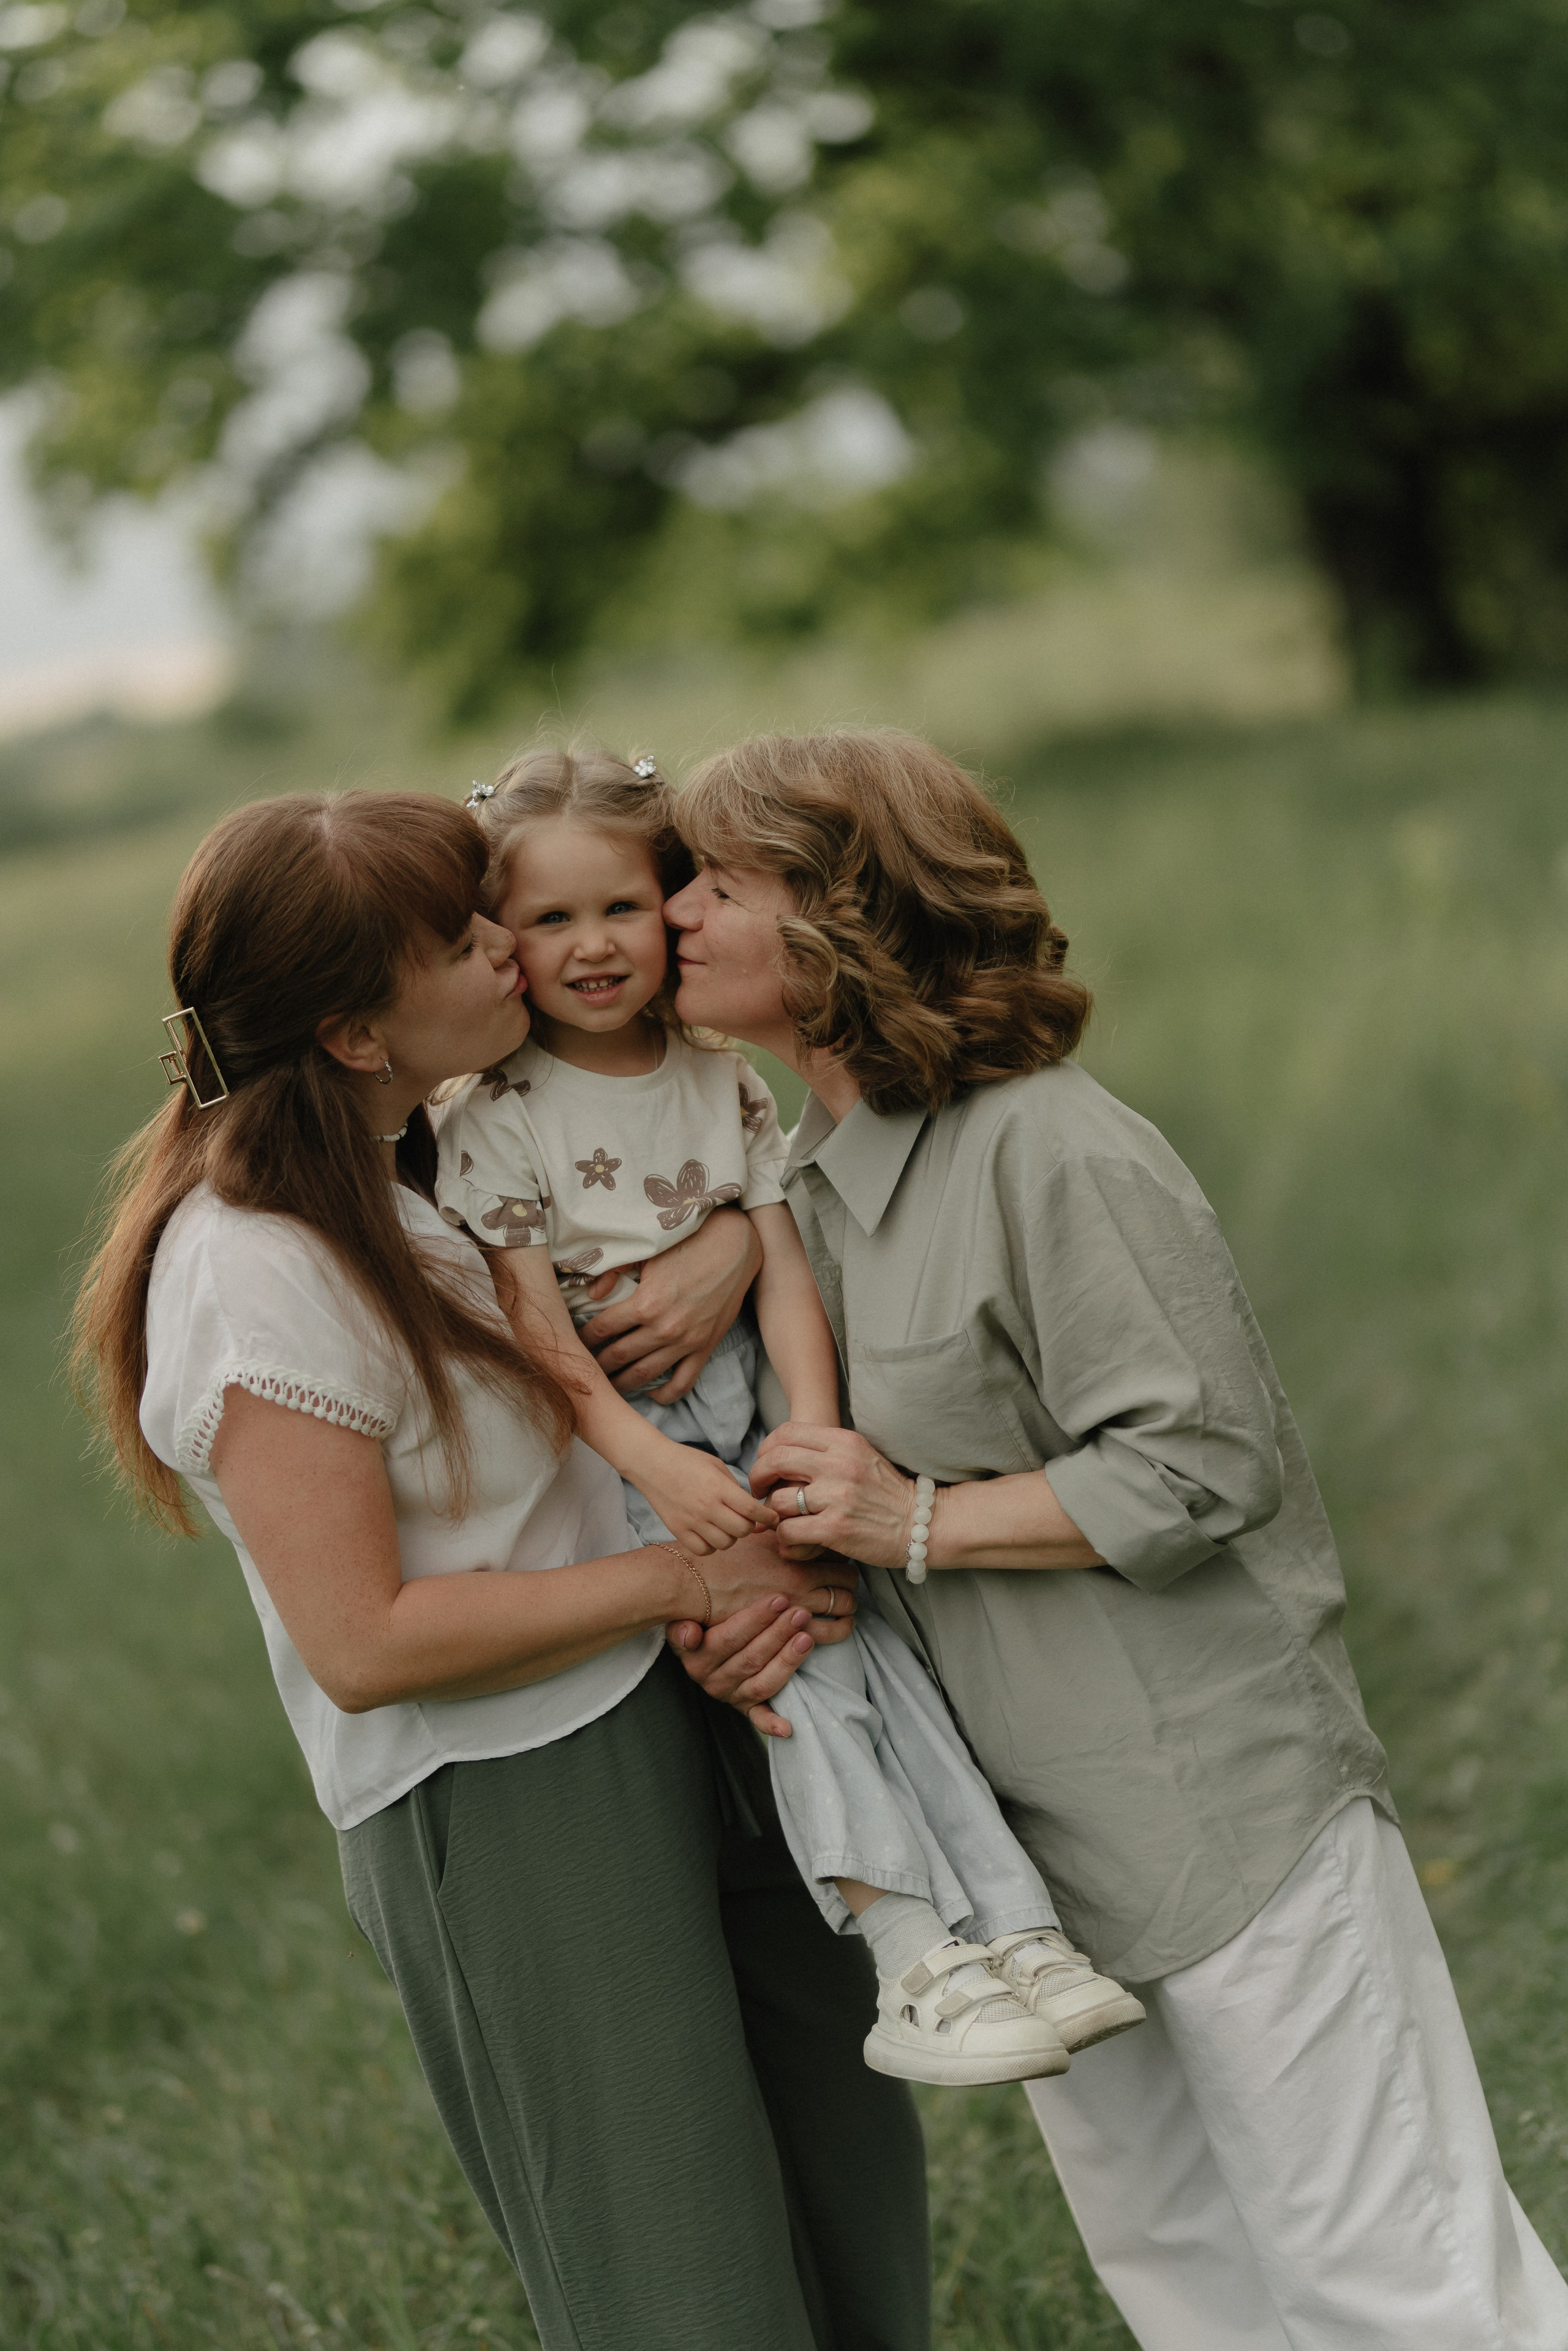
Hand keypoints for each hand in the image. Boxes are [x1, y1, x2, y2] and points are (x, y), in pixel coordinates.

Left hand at [578, 1208, 760, 1400]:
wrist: (735, 1248)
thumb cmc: (689, 1244)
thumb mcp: (647, 1252)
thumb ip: (615, 1271)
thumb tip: (593, 1294)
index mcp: (645, 1303)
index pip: (601, 1329)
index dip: (583, 1338)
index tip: (573, 1343)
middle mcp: (664, 1328)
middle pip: (617, 1356)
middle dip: (596, 1365)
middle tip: (582, 1368)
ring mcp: (686, 1342)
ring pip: (644, 1374)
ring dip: (621, 1383)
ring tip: (605, 1386)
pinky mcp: (705, 1348)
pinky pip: (682, 1382)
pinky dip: (665, 1394)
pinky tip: (650, 1394)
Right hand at [639, 1450, 778, 1557]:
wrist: (651, 1464)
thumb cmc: (686, 1460)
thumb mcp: (716, 1465)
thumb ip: (734, 1487)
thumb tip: (750, 1506)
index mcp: (719, 1488)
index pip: (752, 1511)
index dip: (768, 1517)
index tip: (773, 1518)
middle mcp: (706, 1507)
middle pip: (742, 1531)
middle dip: (750, 1526)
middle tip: (747, 1519)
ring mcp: (691, 1521)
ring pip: (725, 1543)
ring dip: (732, 1537)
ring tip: (727, 1525)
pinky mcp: (678, 1530)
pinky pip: (704, 1550)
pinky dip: (712, 1546)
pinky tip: (711, 1534)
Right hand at [668, 1575, 858, 1736]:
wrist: (701, 1644)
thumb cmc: (701, 1623)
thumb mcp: (685, 1619)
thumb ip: (683, 1625)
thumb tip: (689, 1635)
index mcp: (696, 1659)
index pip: (729, 1638)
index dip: (756, 1619)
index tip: (780, 1599)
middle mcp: (712, 1683)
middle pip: (751, 1659)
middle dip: (779, 1634)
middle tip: (801, 1613)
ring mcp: (732, 1697)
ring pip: (762, 1683)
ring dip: (787, 1661)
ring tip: (807, 1638)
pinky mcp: (747, 1709)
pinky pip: (759, 1718)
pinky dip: (772, 1723)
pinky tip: (788, 1728)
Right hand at [693, 1527, 857, 1628]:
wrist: (693, 1584)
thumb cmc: (719, 1558)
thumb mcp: (752, 1535)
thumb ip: (777, 1529)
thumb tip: (792, 1521)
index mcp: (794, 1549)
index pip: (837, 1551)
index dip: (842, 1556)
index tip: (839, 1560)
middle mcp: (801, 1575)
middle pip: (848, 1578)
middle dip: (850, 1583)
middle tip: (847, 1586)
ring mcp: (798, 1602)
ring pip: (845, 1606)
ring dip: (848, 1609)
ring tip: (846, 1610)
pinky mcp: (789, 1628)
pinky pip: (829, 1632)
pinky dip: (838, 1630)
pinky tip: (836, 1628)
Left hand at [751, 1424, 919, 1570]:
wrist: (923, 1523)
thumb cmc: (887, 1493)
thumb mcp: (861, 1456)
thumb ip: (826, 1451)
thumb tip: (781, 1454)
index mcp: (844, 1441)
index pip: (786, 1432)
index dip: (767, 1449)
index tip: (766, 1465)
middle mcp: (840, 1464)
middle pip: (775, 1460)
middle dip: (758, 1477)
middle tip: (759, 1492)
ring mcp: (837, 1496)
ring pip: (779, 1499)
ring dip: (774, 1513)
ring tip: (783, 1520)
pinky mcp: (836, 1528)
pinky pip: (788, 1530)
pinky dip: (785, 1538)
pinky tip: (794, 1541)